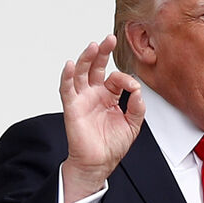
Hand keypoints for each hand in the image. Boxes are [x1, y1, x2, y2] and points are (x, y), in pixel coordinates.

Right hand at [59, 35, 144, 202]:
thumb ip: (137, 105)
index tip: (132, 87)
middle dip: (102, 52)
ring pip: (81, 73)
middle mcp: (93, 95)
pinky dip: (68, 76)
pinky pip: (67, 89)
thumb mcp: (133, 123)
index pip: (114, 78)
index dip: (124, 78)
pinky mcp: (72, 107)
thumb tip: (136, 89)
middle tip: (109, 39)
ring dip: (86, 58)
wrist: (99, 163)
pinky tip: (72, 65)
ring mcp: (82, 99)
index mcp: (108, 97)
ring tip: (94, 46)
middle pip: (95, 67)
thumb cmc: (112, 145)